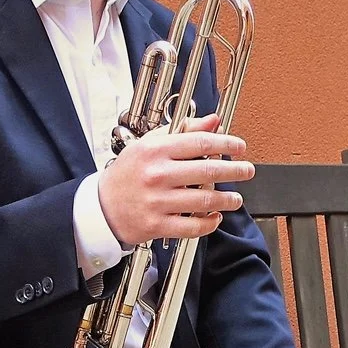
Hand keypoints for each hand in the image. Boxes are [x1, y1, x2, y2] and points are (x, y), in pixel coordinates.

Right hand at [97, 112, 251, 247]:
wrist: (101, 208)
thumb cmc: (127, 175)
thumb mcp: (149, 145)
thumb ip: (183, 132)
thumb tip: (213, 121)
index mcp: (155, 151)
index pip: (200, 142)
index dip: (226, 143)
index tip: (239, 146)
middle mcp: (157, 175)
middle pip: (208, 170)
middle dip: (235, 170)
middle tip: (247, 171)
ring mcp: (157, 201)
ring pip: (205, 200)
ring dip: (227, 200)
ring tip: (235, 199)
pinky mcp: (157, 225)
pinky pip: (193, 226)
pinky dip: (209, 223)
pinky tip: (215, 217)